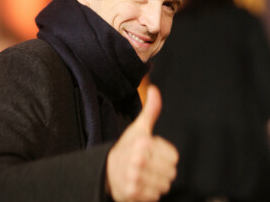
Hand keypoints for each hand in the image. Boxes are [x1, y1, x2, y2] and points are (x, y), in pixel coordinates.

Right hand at [106, 85, 178, 201]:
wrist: (106, 169)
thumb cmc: (127, 147)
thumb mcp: (139, 127)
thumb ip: (151, 110)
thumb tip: (154, 89)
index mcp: (143, 143)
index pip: (174, 157)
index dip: (165, 156)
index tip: (153, 153)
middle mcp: (139, 160)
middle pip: (171, 172)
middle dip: (162, 169)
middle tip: (148, 165)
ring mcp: (135, 177)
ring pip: (164, 185)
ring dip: (156, 181)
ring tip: (144, 174)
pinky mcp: (132, 193)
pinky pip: (155, 197)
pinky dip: (150, 193)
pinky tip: (140, 184)